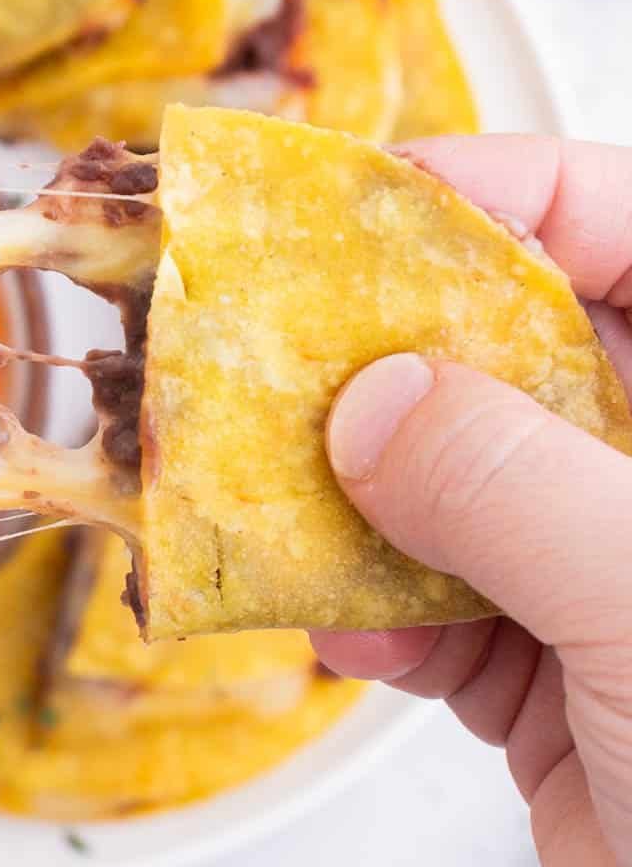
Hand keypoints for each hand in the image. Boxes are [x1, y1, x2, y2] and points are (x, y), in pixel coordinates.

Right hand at [312, 135, 631, 866]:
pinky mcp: (552, 675)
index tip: (374, 202)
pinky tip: (344, 633)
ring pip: (454, 481)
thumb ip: (504, 483)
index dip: (510, 190)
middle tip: (269, 346)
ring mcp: (608, 573)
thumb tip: (372, 401)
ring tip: (269, 498)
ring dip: (356, 495)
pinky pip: (437, 606)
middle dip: (392, 350)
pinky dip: (376, 614)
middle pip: (517, 349)